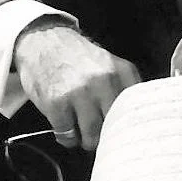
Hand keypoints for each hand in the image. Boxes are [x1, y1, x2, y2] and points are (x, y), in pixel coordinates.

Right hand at [13, 23, 139, 150]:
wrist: (44, 41)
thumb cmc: (78, 59)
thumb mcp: (109, 65)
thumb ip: (123, 89)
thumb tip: (132, 125)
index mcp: (122, 71)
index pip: (137, 112)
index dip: (128, 128)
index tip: (122, 133)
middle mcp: (105, 81)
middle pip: (115, 128)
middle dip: (106, 137)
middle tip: (98, 133)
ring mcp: (81, 92)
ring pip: (92, 137)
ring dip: (85, 139)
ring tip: (80, 128)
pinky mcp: (57, 104)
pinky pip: (68, 137)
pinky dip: (66, 137)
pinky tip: (64, 123)